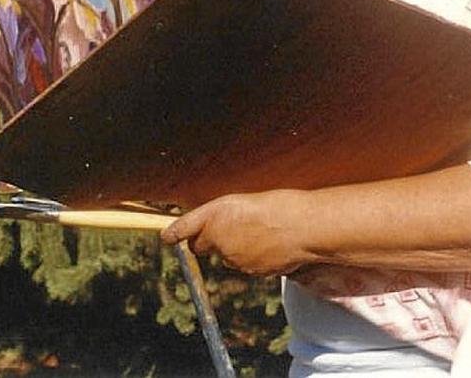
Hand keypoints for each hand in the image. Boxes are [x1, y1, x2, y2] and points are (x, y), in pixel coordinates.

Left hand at [161, 190, 313, 275]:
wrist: (303, 227)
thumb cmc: (280, 204)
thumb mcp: (247, 200)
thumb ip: (225, 214)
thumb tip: (215, 228)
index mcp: (216, 213)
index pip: (186, 226)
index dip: (176, 232)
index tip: (168, 237)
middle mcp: (218, 237)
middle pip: (202, 244)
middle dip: (209, 239)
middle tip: (230, 227)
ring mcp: (232, 257)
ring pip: (226, 254)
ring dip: (234, 247)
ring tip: (259, 231)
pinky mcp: (246, 270)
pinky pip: (242, 263)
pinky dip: (250, 256)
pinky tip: (268, 243)